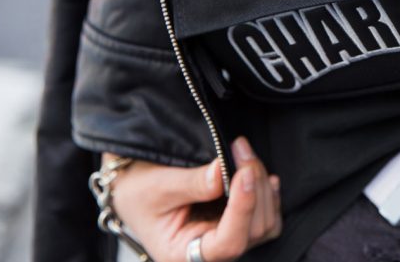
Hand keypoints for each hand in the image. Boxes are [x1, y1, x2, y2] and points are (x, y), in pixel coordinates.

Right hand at [105, 136, 281, 261]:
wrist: (133, 187)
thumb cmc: (136, 191)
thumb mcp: (155, 186)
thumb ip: (191, 183)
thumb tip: (223, 174)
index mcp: (183, 253)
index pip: (227, 243)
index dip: (242, 208)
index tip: (243, 173)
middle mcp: (209, 253)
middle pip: (253, 230)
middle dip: (253, 185)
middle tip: (240, 148)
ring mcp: (226, 240)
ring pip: (265, 222)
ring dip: (261, 184)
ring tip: (244, 153)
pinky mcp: (236, 224)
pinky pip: (267, 216)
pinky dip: (267, 192)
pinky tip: (256, 172)